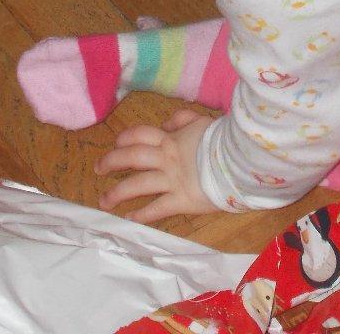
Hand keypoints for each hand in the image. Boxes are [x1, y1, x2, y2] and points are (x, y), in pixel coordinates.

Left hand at [97, 109, 219, 223]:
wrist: (241, 160)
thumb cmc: (224, 141)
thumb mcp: (202, 121)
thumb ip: (182, 119)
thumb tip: (164, 123)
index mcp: (171, 139)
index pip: (140, 135)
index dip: (125, 139)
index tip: (116, 145)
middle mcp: (166, 158)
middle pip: (131, 157)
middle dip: (111, 162)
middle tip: (98, 169)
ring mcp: (172, 180)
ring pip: (138, 184)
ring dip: (118, 193)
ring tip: (104, 201)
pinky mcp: (181, 200)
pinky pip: (157, 208)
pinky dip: (141, 215)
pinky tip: (129, 219)